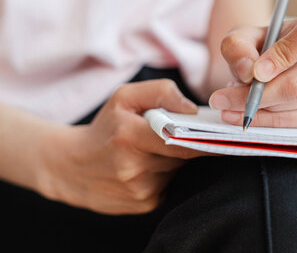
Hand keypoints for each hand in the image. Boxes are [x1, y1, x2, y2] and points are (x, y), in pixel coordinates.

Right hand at [38, 79, 207, 214]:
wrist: (72, 166)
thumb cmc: (105, 128)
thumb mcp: (124, 97)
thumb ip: (160, 92)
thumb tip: (192, 109)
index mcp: (129, 135)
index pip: (180, 139)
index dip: (205, 138)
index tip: (224, 134)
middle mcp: (135, 166)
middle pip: (182, 153)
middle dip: (185, 142)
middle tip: (176, 133)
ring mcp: (140, 189)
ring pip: (177, 169)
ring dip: (173, 159)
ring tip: (153, 150)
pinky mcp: (145, 204)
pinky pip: (169, 184)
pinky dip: (165, 174)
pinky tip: (147, 168)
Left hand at [209, 14, 296, 127]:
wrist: (274, 64)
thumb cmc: (261, 46)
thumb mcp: (242, 37)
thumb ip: (238, 47)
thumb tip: (248, 71)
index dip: (280, 57)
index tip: (253, 73)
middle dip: (257, 95)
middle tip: (224, 98)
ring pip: (294, 104)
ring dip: (256, 108)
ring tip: (231, 101)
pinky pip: (295, 122)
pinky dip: (265, 120)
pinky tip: (243, 114)